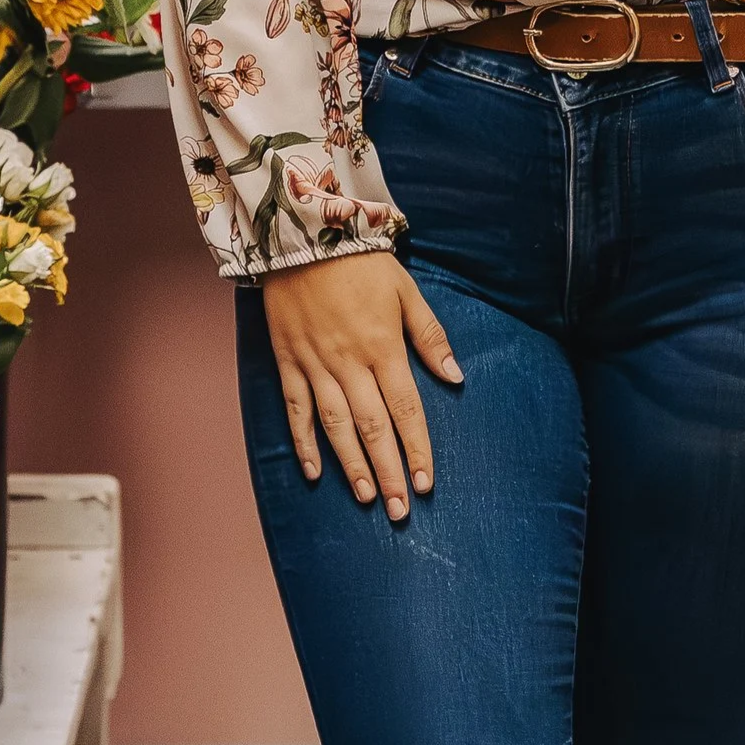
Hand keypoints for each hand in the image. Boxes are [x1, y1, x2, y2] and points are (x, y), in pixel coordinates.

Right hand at [261, 254, 462, 520]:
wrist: (302, 233)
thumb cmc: (361, 261)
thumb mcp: (406, 290)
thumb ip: (430, 336)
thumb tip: (455, 376)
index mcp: (383, 346)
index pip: (406, 410)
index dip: (416, 449)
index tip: (425, 483)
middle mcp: (349, 362)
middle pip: (372, 427)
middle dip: (388, 471)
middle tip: (399, 510)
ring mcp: (315, 364)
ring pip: (335, 426)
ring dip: (350, 465)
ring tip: (365, 498)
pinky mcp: (288, 360)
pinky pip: (295, 409)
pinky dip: (303, 442)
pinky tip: (313, 471)